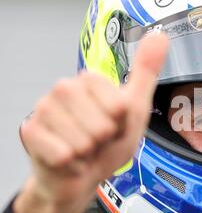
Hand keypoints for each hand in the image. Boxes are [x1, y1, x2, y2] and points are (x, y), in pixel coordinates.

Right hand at [13, 34, 168, 212]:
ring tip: (84, 150)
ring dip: (89, 154)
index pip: (119, 106)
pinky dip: (73, 166)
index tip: (115, 124)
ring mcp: (44, 109)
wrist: (82, 176)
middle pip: (102, 124)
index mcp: (89, 80)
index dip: (122, 123)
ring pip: (83, 141)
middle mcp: (63, 89)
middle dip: (106, 140)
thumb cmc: (108, 143)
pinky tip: (69, 161)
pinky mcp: (30, 133)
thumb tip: (160, 35)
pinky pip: (63, 155)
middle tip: (99, 140)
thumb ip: (145, 73)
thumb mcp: (135, 108)